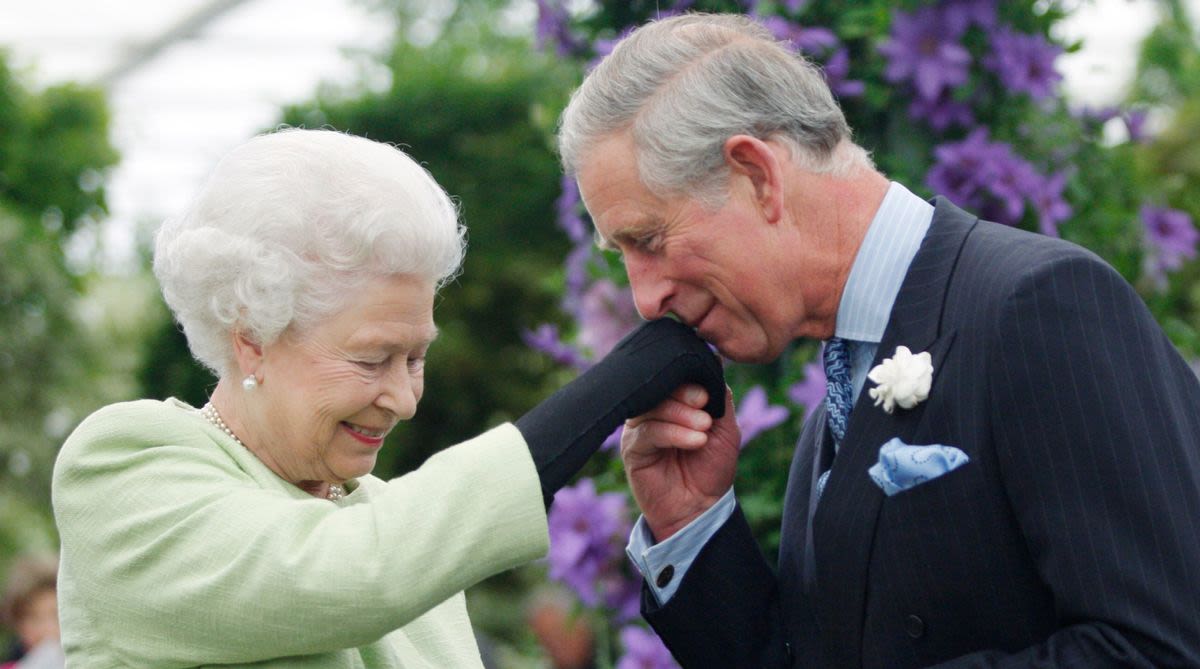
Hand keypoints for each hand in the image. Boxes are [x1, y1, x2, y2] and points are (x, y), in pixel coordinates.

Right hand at [621, 384, 740, 540]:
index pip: (673, 375)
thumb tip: (713, 362)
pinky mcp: (632, 448)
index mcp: (673, 400)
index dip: (689, 378)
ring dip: (682, 415)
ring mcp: (640, 427)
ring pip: (654, 407)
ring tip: (704, 429)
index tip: (707, 393)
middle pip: (660, 387)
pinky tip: (695, 441)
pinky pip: (648, 431)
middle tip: (705, 406)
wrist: (701, 506)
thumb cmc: (712, 466)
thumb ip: (720, 395)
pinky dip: (673, 433)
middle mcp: (653, 409)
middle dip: (685, 394)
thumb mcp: (726, 427)